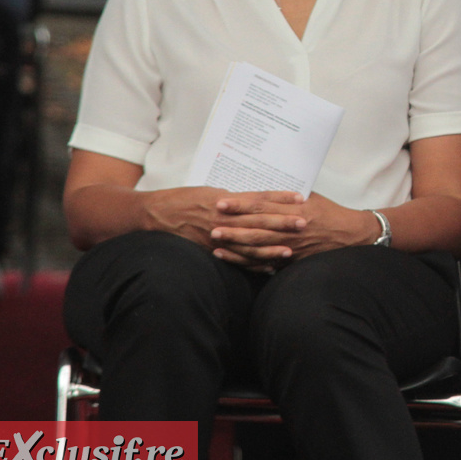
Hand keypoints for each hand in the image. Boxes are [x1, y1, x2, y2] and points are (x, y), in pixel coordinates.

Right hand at [141, 186, 304, 251]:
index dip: (280, 198)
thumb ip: (236, 198)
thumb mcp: (213, 191)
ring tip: (290, 251)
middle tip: (303, 223)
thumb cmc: (186, 199)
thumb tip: (259, 199)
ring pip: (248, 244)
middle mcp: (223, 218)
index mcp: (226, 200)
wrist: (157, 214)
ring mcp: (217, 236)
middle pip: (257, 221)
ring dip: (270, 249)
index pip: (259, 198)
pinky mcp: (211, 249)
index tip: (300, 197)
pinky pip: (235, 260)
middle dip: (281, 223)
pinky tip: (268, 268)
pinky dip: (252, 265)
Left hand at [209, 192, 370, 267]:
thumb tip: (263, 191)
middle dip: (233, 226)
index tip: (222, 202)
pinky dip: (247, 261)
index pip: (262, 205)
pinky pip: (265, 263)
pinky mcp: (291, 260)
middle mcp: (290, 228)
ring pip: (258, 246)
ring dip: (236, 244)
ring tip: (216, 242)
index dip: (241, 204)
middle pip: (256, 227)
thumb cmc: (329, 213)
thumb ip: (286, 197)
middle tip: (211, 223)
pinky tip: (232, 258)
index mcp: (293, 209)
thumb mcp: (310, 198)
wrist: (349, 235)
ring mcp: (290, 246)